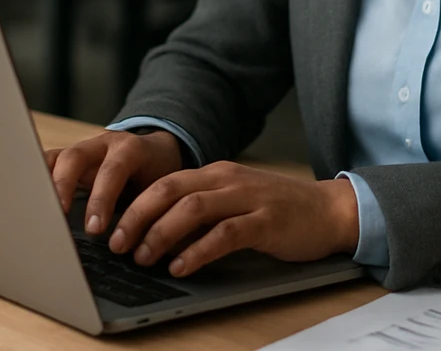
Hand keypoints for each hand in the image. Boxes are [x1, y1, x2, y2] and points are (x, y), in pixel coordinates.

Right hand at [46, 129, 183, 237]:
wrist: (157, 154)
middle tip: (59, 220)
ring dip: (45, 185)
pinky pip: (47, 164)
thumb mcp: (157, 192)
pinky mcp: (68, 158)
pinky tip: (29, 201)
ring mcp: (83, 148)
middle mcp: (103, 144)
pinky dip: (37, 180)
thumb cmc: (157, 178)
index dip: (101, 199)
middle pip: (75, 158)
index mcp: (131, 149)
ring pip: (56, 158)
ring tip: (35, 211)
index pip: (112, 170)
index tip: (94, 229)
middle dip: (65, 188)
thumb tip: (129, 246)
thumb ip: (144, 212)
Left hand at [107, 161, 358, 277]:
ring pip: (192, 209)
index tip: (110, 227)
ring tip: (142, 257)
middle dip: (137, 216)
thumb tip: (154, 233)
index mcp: (214, 173)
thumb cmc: (278, 211)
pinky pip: (224, 234)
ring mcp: (247, 198)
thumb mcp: (233, 201)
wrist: (330, 210)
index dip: (133, 204)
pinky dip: (198, 250)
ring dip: (161, 234)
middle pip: (169, 190)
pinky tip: (181, 266)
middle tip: (116, 243)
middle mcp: (226, 180)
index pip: (163, 182)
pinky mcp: (266, 221)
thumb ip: (200, 210)